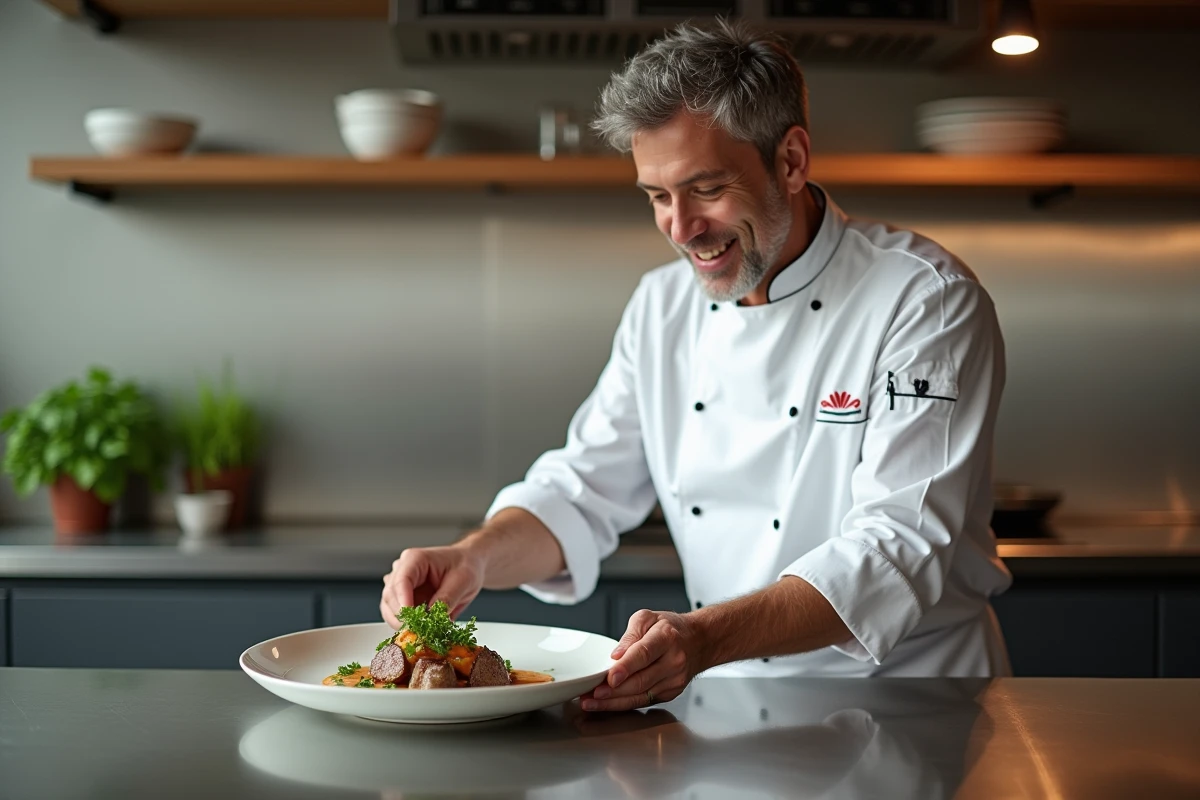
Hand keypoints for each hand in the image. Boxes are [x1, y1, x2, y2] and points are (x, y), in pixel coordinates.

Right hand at [379, 544, 484, 628]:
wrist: (469, 565)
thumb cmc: (466, 566)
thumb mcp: (463, 580)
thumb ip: (447, 598)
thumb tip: (432, 617)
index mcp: (415, 559)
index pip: (401, 581)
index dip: (403, 602)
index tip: (412, 620)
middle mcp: (402, 570)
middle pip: (390, 596)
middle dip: (402, 617)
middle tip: (419, 632)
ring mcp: (400, 585)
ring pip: (388, 608)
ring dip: (402, 623)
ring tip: (422, 632)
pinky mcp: (403, 598)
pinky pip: (396, 615)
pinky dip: (407, 625)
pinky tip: (421, 629)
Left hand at [581, 609, 704, 711]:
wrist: (699, 641)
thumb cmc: (671, 628)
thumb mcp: (648, 618)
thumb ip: (630, 635)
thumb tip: (616, 655)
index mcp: (666, 638)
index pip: (644, 654)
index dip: (626, 667)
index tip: (610, 676)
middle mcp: (673, 661)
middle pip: (640, 680)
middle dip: (614, 691)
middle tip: (592, 694)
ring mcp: (674, 680)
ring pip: (641, 696)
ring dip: (614, 702)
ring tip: (592, 702)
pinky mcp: (671, 693)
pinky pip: (644, 701)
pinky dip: (624, 704)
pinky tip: (608, 703)